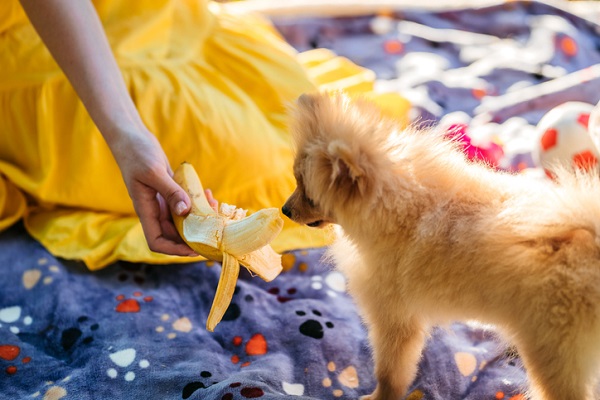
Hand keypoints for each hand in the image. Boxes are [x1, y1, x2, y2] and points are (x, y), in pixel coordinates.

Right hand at [109, 129, 216, 256]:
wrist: (131, 136)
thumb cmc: (136, 152)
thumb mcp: (154, 172)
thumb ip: (170, 192)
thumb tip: (185, 211)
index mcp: (145, 210)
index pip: (156, 241)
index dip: (174, 249)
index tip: (193, 249)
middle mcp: (154, 209)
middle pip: (174, 234)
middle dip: (194, 234)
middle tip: (214, 228)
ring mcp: (162, 200)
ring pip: (182, 219)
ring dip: (199, 217)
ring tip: (214, 206)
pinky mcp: (170, 190)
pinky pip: (185, 203)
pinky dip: (198, 201)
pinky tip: (207, 193)